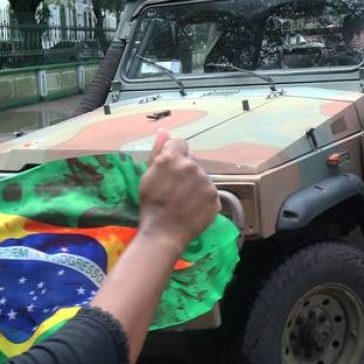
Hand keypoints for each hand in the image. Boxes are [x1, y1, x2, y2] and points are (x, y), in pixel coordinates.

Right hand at [138, 131, 218, 251]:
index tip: (170, 169)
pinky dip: (202, 199)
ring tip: (183, 202)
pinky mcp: (215, 197)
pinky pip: (209, 193)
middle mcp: (192, 166)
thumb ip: (157, 151)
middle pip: (191, 162)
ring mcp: (206, 182)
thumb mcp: (148, 176)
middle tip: (174, 190)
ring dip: (194, 185)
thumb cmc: (151, 205)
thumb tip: (164, 131)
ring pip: (201, 178)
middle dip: (184, 172)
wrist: (164, 233)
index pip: (179, 144)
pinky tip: (192, 209)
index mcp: (173, 158)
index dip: (174, 155)